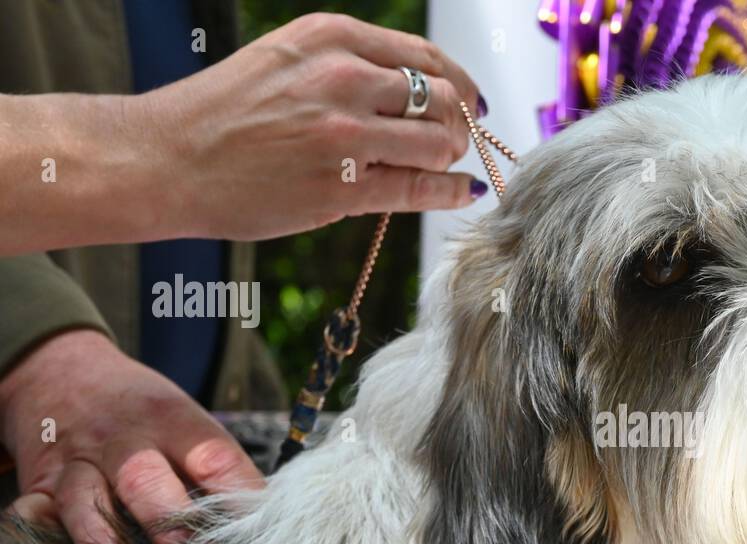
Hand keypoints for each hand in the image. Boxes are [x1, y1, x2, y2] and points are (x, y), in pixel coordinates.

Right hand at [0, 13, 487, 254]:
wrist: (165, 158)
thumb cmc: (222, 114)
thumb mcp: (285, 61)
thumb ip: (347, 68)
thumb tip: (415, 93)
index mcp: (330, 38)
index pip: (425, 56)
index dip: (460, 82)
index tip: (471, 100)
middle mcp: (343, 77)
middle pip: (442, 97)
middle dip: (459, 122)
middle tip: (458, 141)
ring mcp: (346, 134)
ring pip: (438, 142)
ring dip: (451, 157)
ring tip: (444, 166)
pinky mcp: (344, 187)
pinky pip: (420, 187)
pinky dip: (449, 190)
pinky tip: (459, 192)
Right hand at [0, 331, 263, 543]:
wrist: (62, 369)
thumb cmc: (146, 413)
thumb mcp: (186, 420)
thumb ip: (220, 470)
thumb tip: (270, 527)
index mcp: (176, 422)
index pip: (215, 458)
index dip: (238, 499)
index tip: (259, 539)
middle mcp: (125, 440)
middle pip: (146, 478)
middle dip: (170, 523)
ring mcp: (79, 462)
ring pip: (86, 501)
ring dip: (105, 541)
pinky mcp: (39, 482)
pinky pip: (32, 513)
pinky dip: (40, 537)